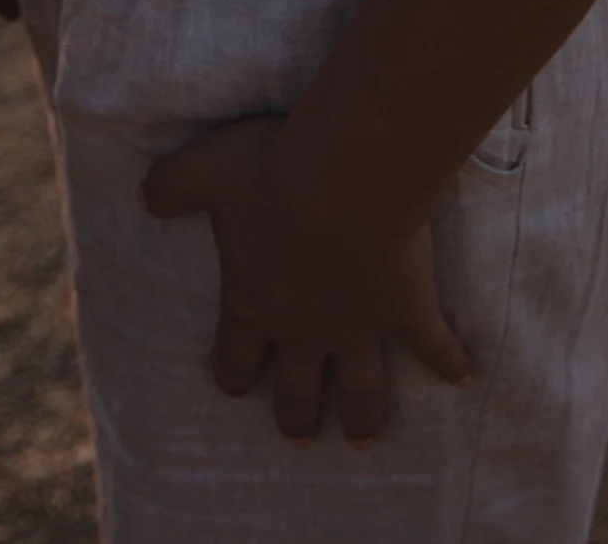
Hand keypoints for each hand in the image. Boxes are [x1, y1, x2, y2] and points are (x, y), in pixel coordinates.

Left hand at [141, 112, 469, 445]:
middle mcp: (304, 329)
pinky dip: (450, 364)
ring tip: (363, 438)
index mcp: (254, 303)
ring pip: (360, 390)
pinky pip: (433, 346)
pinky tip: (464, 379)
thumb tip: (143, 197)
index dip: (232, 374)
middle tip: (298, 439)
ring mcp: (359, 328)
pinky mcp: (406, 311)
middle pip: (296, 391)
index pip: (235, 357)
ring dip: (363, 417)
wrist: (344, 182)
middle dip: (295, 417)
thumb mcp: (206, 169)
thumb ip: (171, 185)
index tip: (233, 387)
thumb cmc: (270, 172)